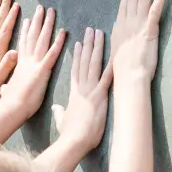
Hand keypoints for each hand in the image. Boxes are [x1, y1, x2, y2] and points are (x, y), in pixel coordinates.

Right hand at [0, 3, 65, 114]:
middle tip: (41, 7)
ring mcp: (34, 64)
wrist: (11, 109)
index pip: (23, 44)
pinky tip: (64, 32)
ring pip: (42, 40)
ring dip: (48, 24)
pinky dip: (58, 42)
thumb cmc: (10, 103)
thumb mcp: (7, 91)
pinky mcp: (42, 71)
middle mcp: (26, 60)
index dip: (25, 31)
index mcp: (19, 65)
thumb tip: (5, 88)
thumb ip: (8, 86)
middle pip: (32, 36)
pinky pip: (52, 54)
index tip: (28, 19)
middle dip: (37, 20)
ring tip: (52, 11)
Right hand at [51, 28, 112, 152]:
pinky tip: (115, 54)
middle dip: (88, 45)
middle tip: (90, 30)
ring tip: (99, 33)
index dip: (77, 56)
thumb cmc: (69, 134)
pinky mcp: (100, 96)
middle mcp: (82, 88)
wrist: (74, 140)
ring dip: (97, 48)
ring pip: (94, 64)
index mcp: (74, 93)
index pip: (75, 70)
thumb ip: (60, 112)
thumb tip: (57, 108)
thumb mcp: (62, 121)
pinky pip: (107, 78)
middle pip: (84, 62)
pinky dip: (111, 66)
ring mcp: (91, 90)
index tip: (79, 43)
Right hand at [110, 0, 169, 86]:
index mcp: (120, 29)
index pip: (123, 7)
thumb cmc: (124, 70)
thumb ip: (119, 38)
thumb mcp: (117, 51)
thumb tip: (118, 29)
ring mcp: (138, 25)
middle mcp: (128, 23)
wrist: (129, 75)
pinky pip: (156, 9)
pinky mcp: (150, 29)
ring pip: (143, 0)